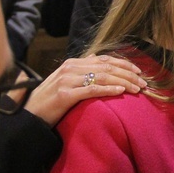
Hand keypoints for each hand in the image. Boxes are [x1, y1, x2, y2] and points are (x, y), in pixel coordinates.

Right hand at [25, 55, 146, 126]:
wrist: (30, 114)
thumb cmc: (50, 100)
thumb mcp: (66, 80)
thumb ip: (82, 70)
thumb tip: (97, 58)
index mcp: (73, 63)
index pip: (104, 60)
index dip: (124, 64)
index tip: (139, 72)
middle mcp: (71, 68)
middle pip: (107, 68)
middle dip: (128, 75)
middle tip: (144, 83)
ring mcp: (67, 80)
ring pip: (102, 77)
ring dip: (123, 83)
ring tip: (137, 89)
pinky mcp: (65, 94)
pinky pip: (91, 90)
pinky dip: (108, 90)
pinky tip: (120, 92)